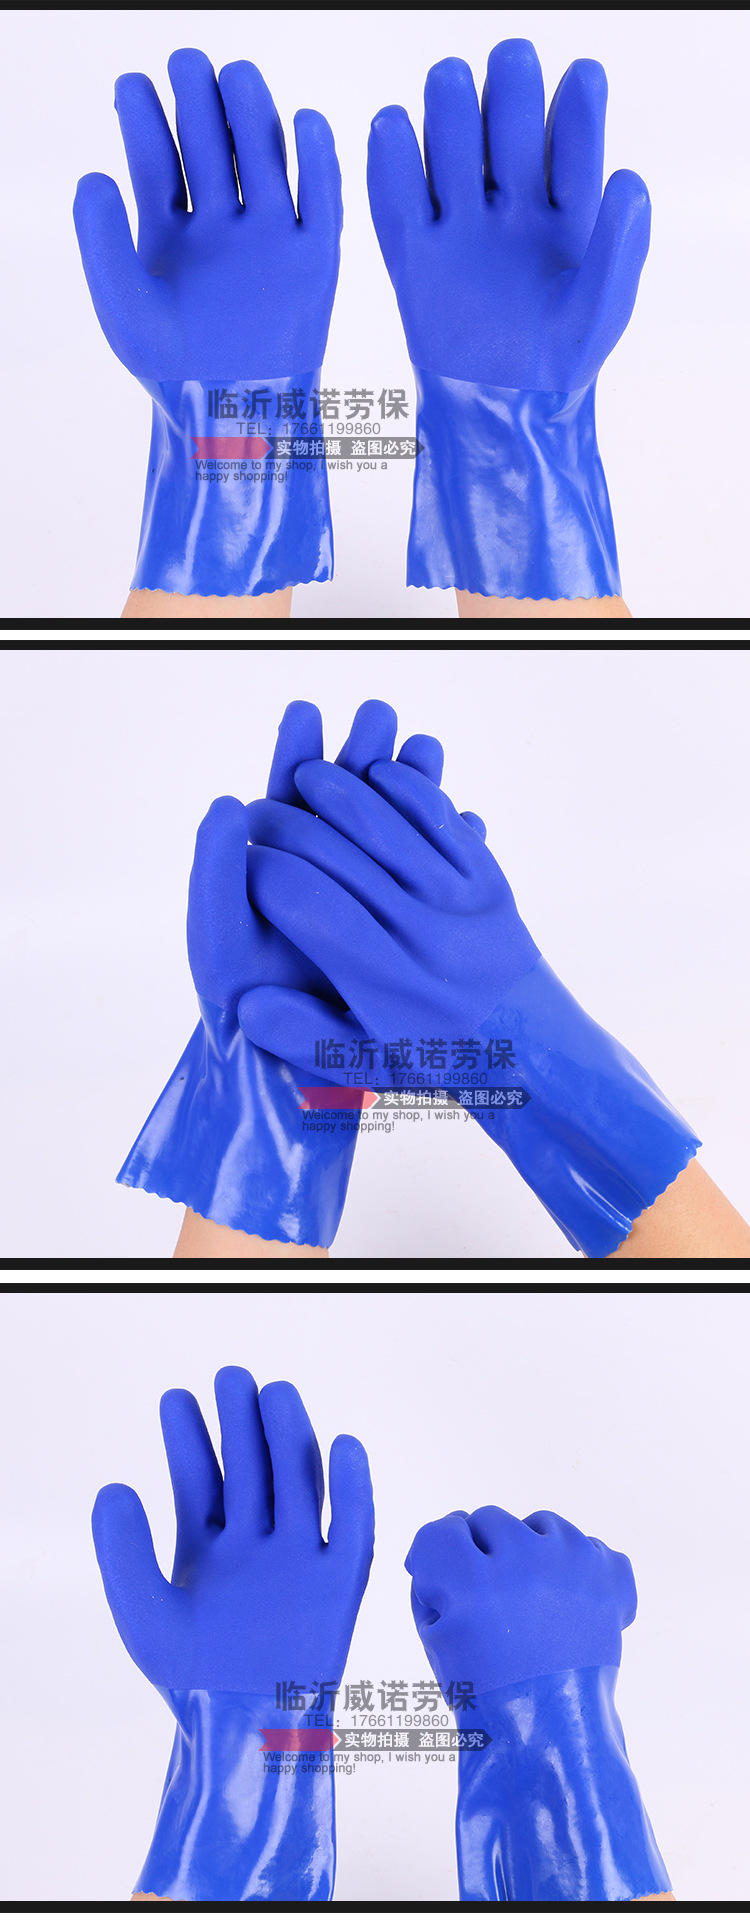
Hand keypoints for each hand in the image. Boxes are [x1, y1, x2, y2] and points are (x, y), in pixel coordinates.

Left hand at [74, 48, 340, 378]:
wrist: (234, 422)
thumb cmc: (174, 373)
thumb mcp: (123, 310)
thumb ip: (100, 245)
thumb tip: (93, 176)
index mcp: (170, 233)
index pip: (158, 161)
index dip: (145, 121)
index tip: (133, 84)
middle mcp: (220, 226)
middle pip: (210, 148)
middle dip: (199, 104)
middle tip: (187, 62)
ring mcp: (268, 237)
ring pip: (263, 161)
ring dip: (252, 118)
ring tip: (237, 77)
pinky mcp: (314, 257)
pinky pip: (320, 200)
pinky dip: (318, 161)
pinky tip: (306, 121)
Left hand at [92, 1366, 373, 1690]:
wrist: (243, 1735)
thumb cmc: (190, 1679)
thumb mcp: (142, 1611)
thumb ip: (123, 1552)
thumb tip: (113, 1487)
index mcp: (207, 1548)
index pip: (200, 1478)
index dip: (189, 1438)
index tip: (176, 1398)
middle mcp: (255, 1544)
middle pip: (253, 1469)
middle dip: (242, 1424)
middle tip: (231, 1377)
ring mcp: (299, 1559)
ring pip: (298, 1485)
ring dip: (291, 1440)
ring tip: (277, 1395)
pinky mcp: (339, 1583)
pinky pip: (351, 1526)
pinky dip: (353, 1487)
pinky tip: (344, 1445)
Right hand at [236, 739, 697, 1255]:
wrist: (536, 1053)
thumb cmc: (434, 1063)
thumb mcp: (365, 1070)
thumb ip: (302, 1036)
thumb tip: (244, 1004)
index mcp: (386, 985)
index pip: (307, 905)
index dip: (262, 873)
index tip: (241, 865)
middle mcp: (425, 935)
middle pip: (337, 853)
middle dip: (286, 824)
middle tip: (256, 814)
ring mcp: (462, 900)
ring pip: (388, 820)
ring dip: (338, 788)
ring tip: (302, 779)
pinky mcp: (489, 878)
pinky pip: (440, 815)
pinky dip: (404, 787)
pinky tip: (372, 774)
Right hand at [368, 38, 649, 390]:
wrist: (501, 416)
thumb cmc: (561, 364)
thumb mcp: (604, 310)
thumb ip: (621, 247)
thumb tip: (627, 179)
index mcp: (567, 212)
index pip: (573, 143)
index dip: (577, 107)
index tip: (583, 78)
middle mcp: (513, 205)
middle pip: (507, 127)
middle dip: (508, 91)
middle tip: (510, 63)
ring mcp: (461, 225)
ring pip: (452, 146)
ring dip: (451, 109)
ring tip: (451, 85)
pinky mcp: (414, 253)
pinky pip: (396, 198)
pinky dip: (389, 161)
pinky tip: (392, 127)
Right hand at [406, 1506, 636, 1692]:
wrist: (552, 1734)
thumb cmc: (483, 1689)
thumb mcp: (434, 1637)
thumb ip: (431, 1579)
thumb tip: (451, 1537)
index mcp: (473, 1586)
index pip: (441, 1532)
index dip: (436, 1556)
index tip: (444, 1578)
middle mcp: (525, 1565)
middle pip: (490, 1520)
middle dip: (482, 1554)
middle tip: (491, 1601)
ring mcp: (573, 1568)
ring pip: (540, 1525)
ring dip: (529, 1554)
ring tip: (531, 1603)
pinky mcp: (607, 1577)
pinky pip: (586, 1544)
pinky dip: (576, 1570)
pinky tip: (565, 1605)